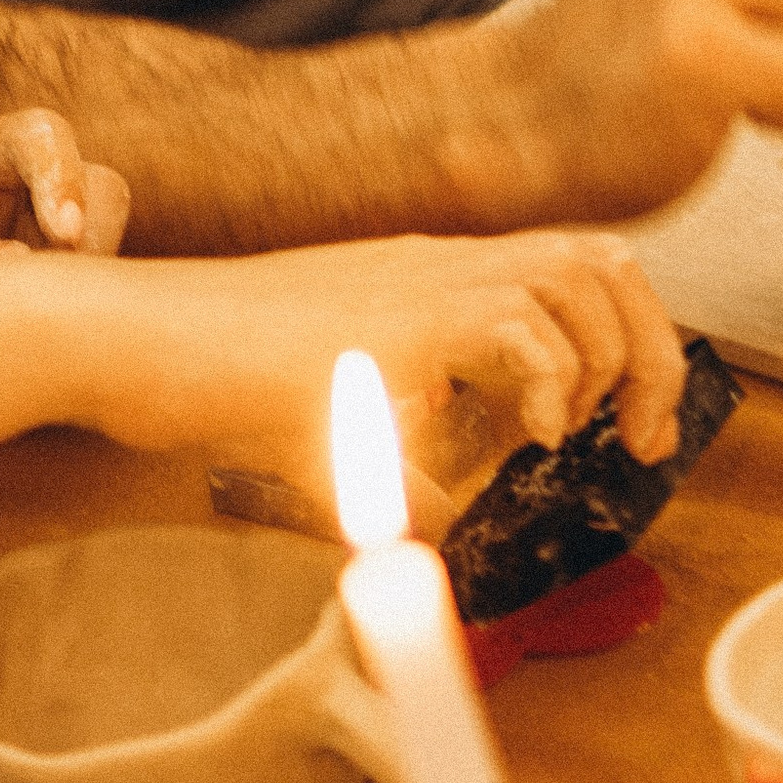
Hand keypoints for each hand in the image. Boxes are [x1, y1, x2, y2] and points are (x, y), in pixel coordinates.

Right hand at [70, 223, 685, 506]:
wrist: (131, 338)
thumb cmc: (211, 379)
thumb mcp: (334, 423)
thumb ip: (401, 458)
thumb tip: (448, 523)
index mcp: (431, 277)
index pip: (574, 264)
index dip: (633, 336)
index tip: (633, 421)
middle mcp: (435, 266)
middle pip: (600, 260)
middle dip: (651, 351)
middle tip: (646, 436)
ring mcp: (410, 285)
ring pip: (572, 279)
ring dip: (605, 363)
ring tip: (575, 433)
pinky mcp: (386, 322)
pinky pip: (510, 328)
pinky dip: (546, 383)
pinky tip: (527, 437)